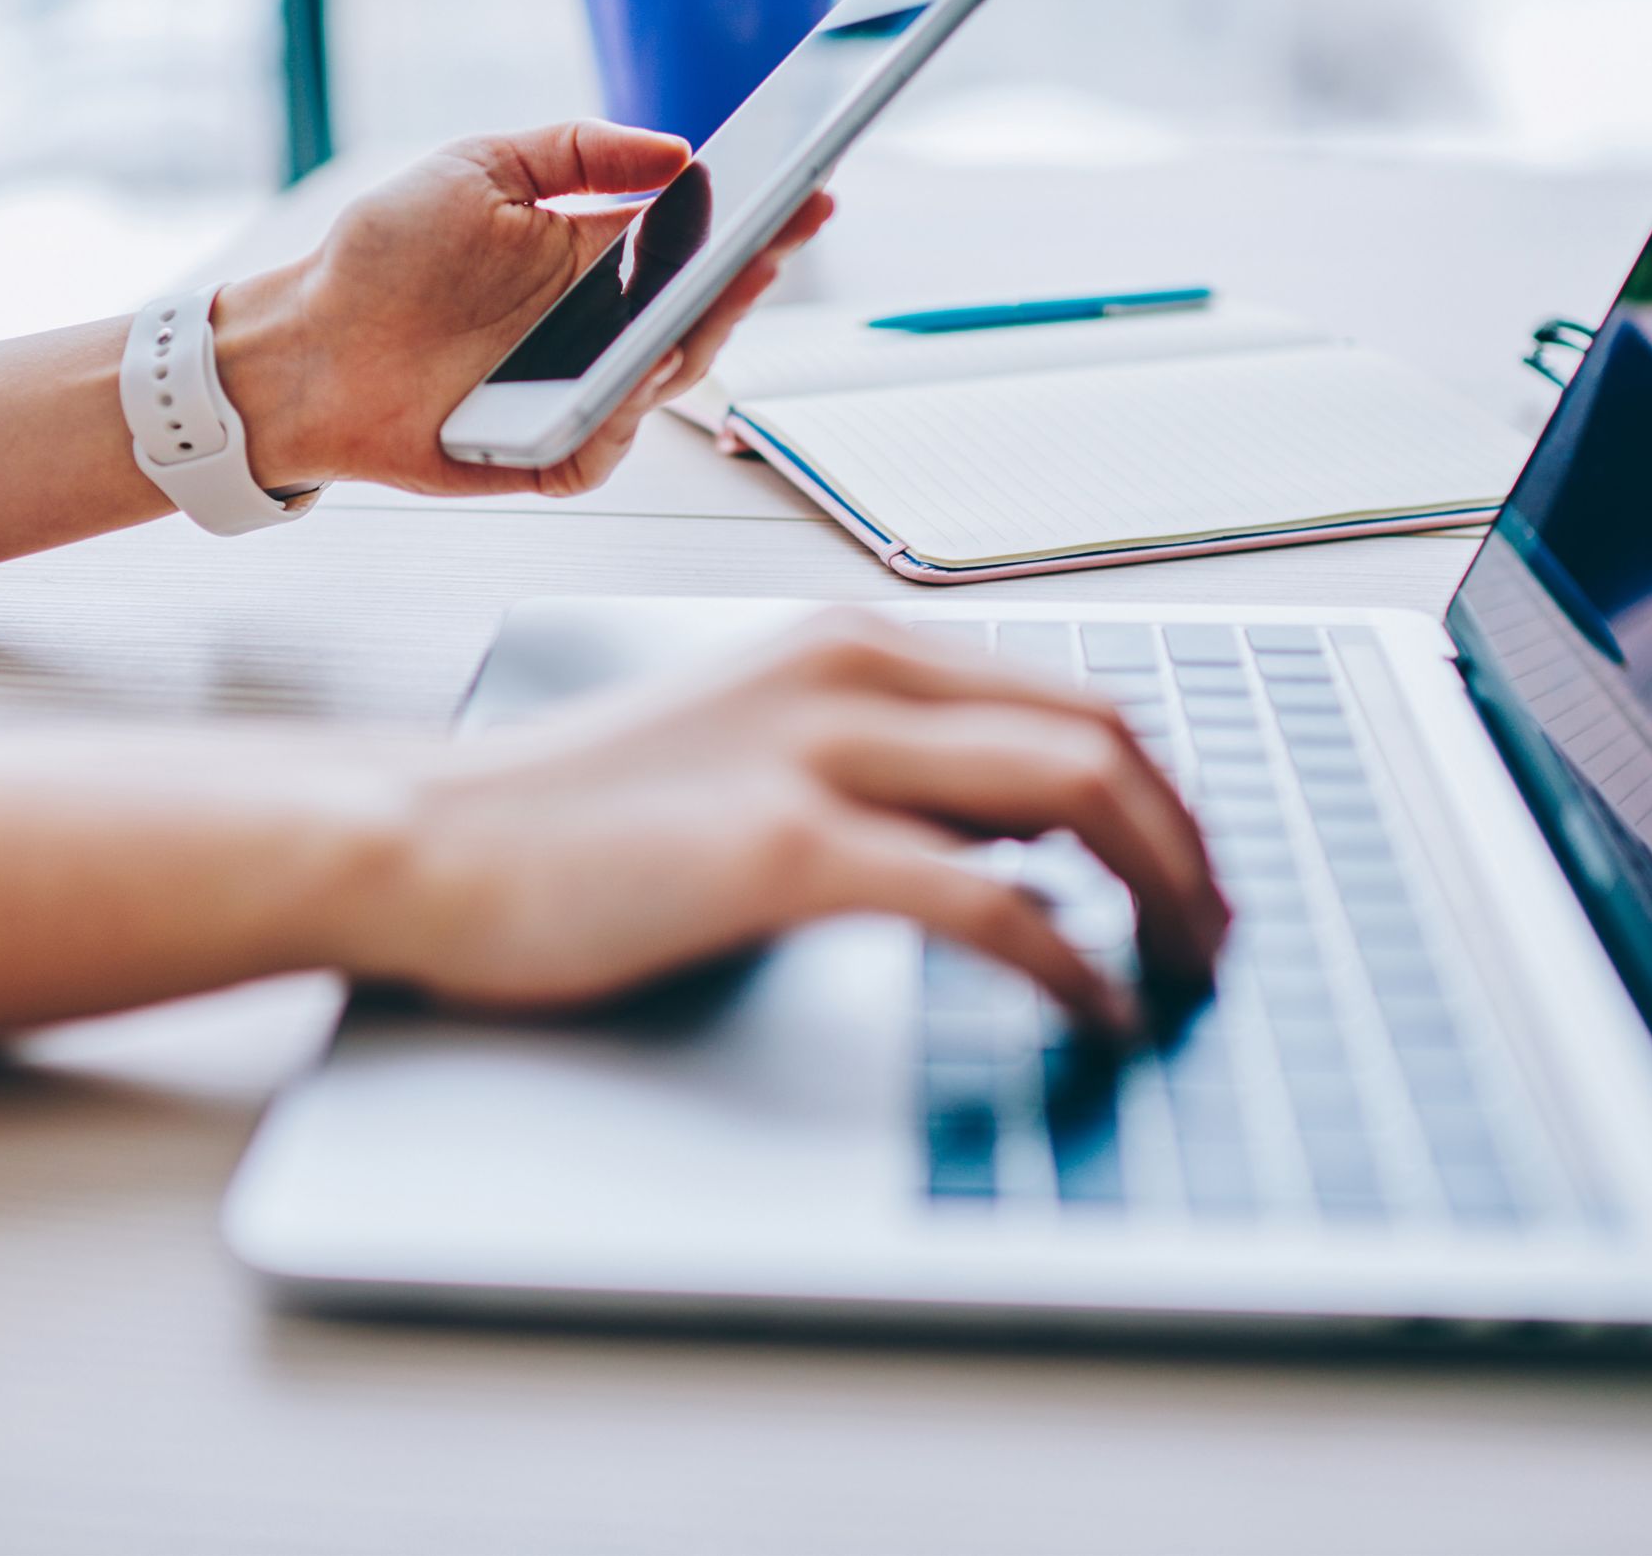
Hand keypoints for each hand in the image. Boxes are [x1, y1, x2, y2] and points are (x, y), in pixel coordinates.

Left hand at [212, 121, 832, 497]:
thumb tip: (678, 151)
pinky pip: (605, 446)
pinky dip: (622, 420)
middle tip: (776, 242)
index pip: (699, 241)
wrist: (305, 345)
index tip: (805, 189)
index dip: (757, 221)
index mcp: (597, 258)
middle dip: (747, 278)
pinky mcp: (548, 453)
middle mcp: (600, 330)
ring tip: (717, 295)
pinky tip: (631, 383)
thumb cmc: (385, 256)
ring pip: (665, 381)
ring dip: (693, 341)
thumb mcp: (481, 168)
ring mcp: (580, 394)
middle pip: (700, 314)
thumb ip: (580, 151)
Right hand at [330, 612, 1229, 1036]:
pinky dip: (1069, 959)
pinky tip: (1093, 1008)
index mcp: (855, 643)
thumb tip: (1021, 829)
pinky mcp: (784, 846)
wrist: (434, 836)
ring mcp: (822, 749)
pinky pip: (986, 900)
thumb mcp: (760, 741)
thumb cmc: (583, 806)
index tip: (1192, 866)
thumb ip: (887, 763)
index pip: (1069, 694)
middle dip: (1190, 837)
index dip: (1161, 787)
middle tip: (1217, 929)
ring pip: (1073, 792)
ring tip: (1185, 970)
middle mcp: (856, 671)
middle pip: (1100, 733)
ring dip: (1162, 888)